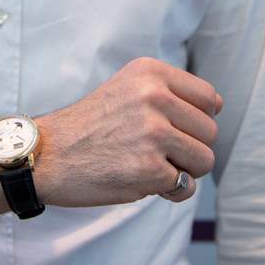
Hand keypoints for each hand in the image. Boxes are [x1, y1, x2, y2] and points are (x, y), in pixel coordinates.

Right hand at [35, 56, 221, 207]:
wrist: (46, 155)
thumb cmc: (90, 126)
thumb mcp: (127, 89)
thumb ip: (170, 92)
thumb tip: (218, 106)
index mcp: (150, 73)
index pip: (209, 99)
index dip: (197, 120)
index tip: (172, 127)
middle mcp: (154, 97)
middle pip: (210, 131)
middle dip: (190, 148)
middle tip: (156, 152)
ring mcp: (152, 133)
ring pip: (204, 159)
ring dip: (183, 170)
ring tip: (150, 164)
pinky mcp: (149, 169)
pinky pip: (185, 186)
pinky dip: (168, 191)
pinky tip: (140, 180)